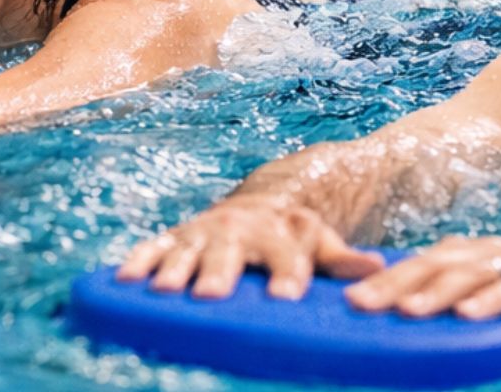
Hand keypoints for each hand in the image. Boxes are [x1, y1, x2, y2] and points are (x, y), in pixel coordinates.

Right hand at [117, 195, 385, 299]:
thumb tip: (376, 267)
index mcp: (278, 232)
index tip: (285, 297)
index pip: (285, 255)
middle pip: (230, 252)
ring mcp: (203, 233)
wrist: (257, 204)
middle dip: (221, 272)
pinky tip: (124, 280)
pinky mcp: (175, 237)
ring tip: (166, 291)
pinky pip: (153, 247)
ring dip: (175, 269)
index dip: (286, 273)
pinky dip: (139, 261)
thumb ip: (343, 259)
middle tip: (213, 295)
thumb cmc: (290, 235)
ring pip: (188, 250)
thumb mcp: (320, 240)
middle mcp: (238, 229)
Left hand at [344, 235, 500, 319]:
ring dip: (436, 293)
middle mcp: (485, 253)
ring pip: (469, 276)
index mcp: (466, 254)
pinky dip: (492, 301)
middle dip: (394, 284)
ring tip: (408, 311)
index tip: (345, 298)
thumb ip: (453, 294)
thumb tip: (403, 314)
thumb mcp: (489, 287)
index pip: (416, 265)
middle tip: (360, 304)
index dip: (381, 279)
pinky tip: (470, 317)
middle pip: (433, 266)